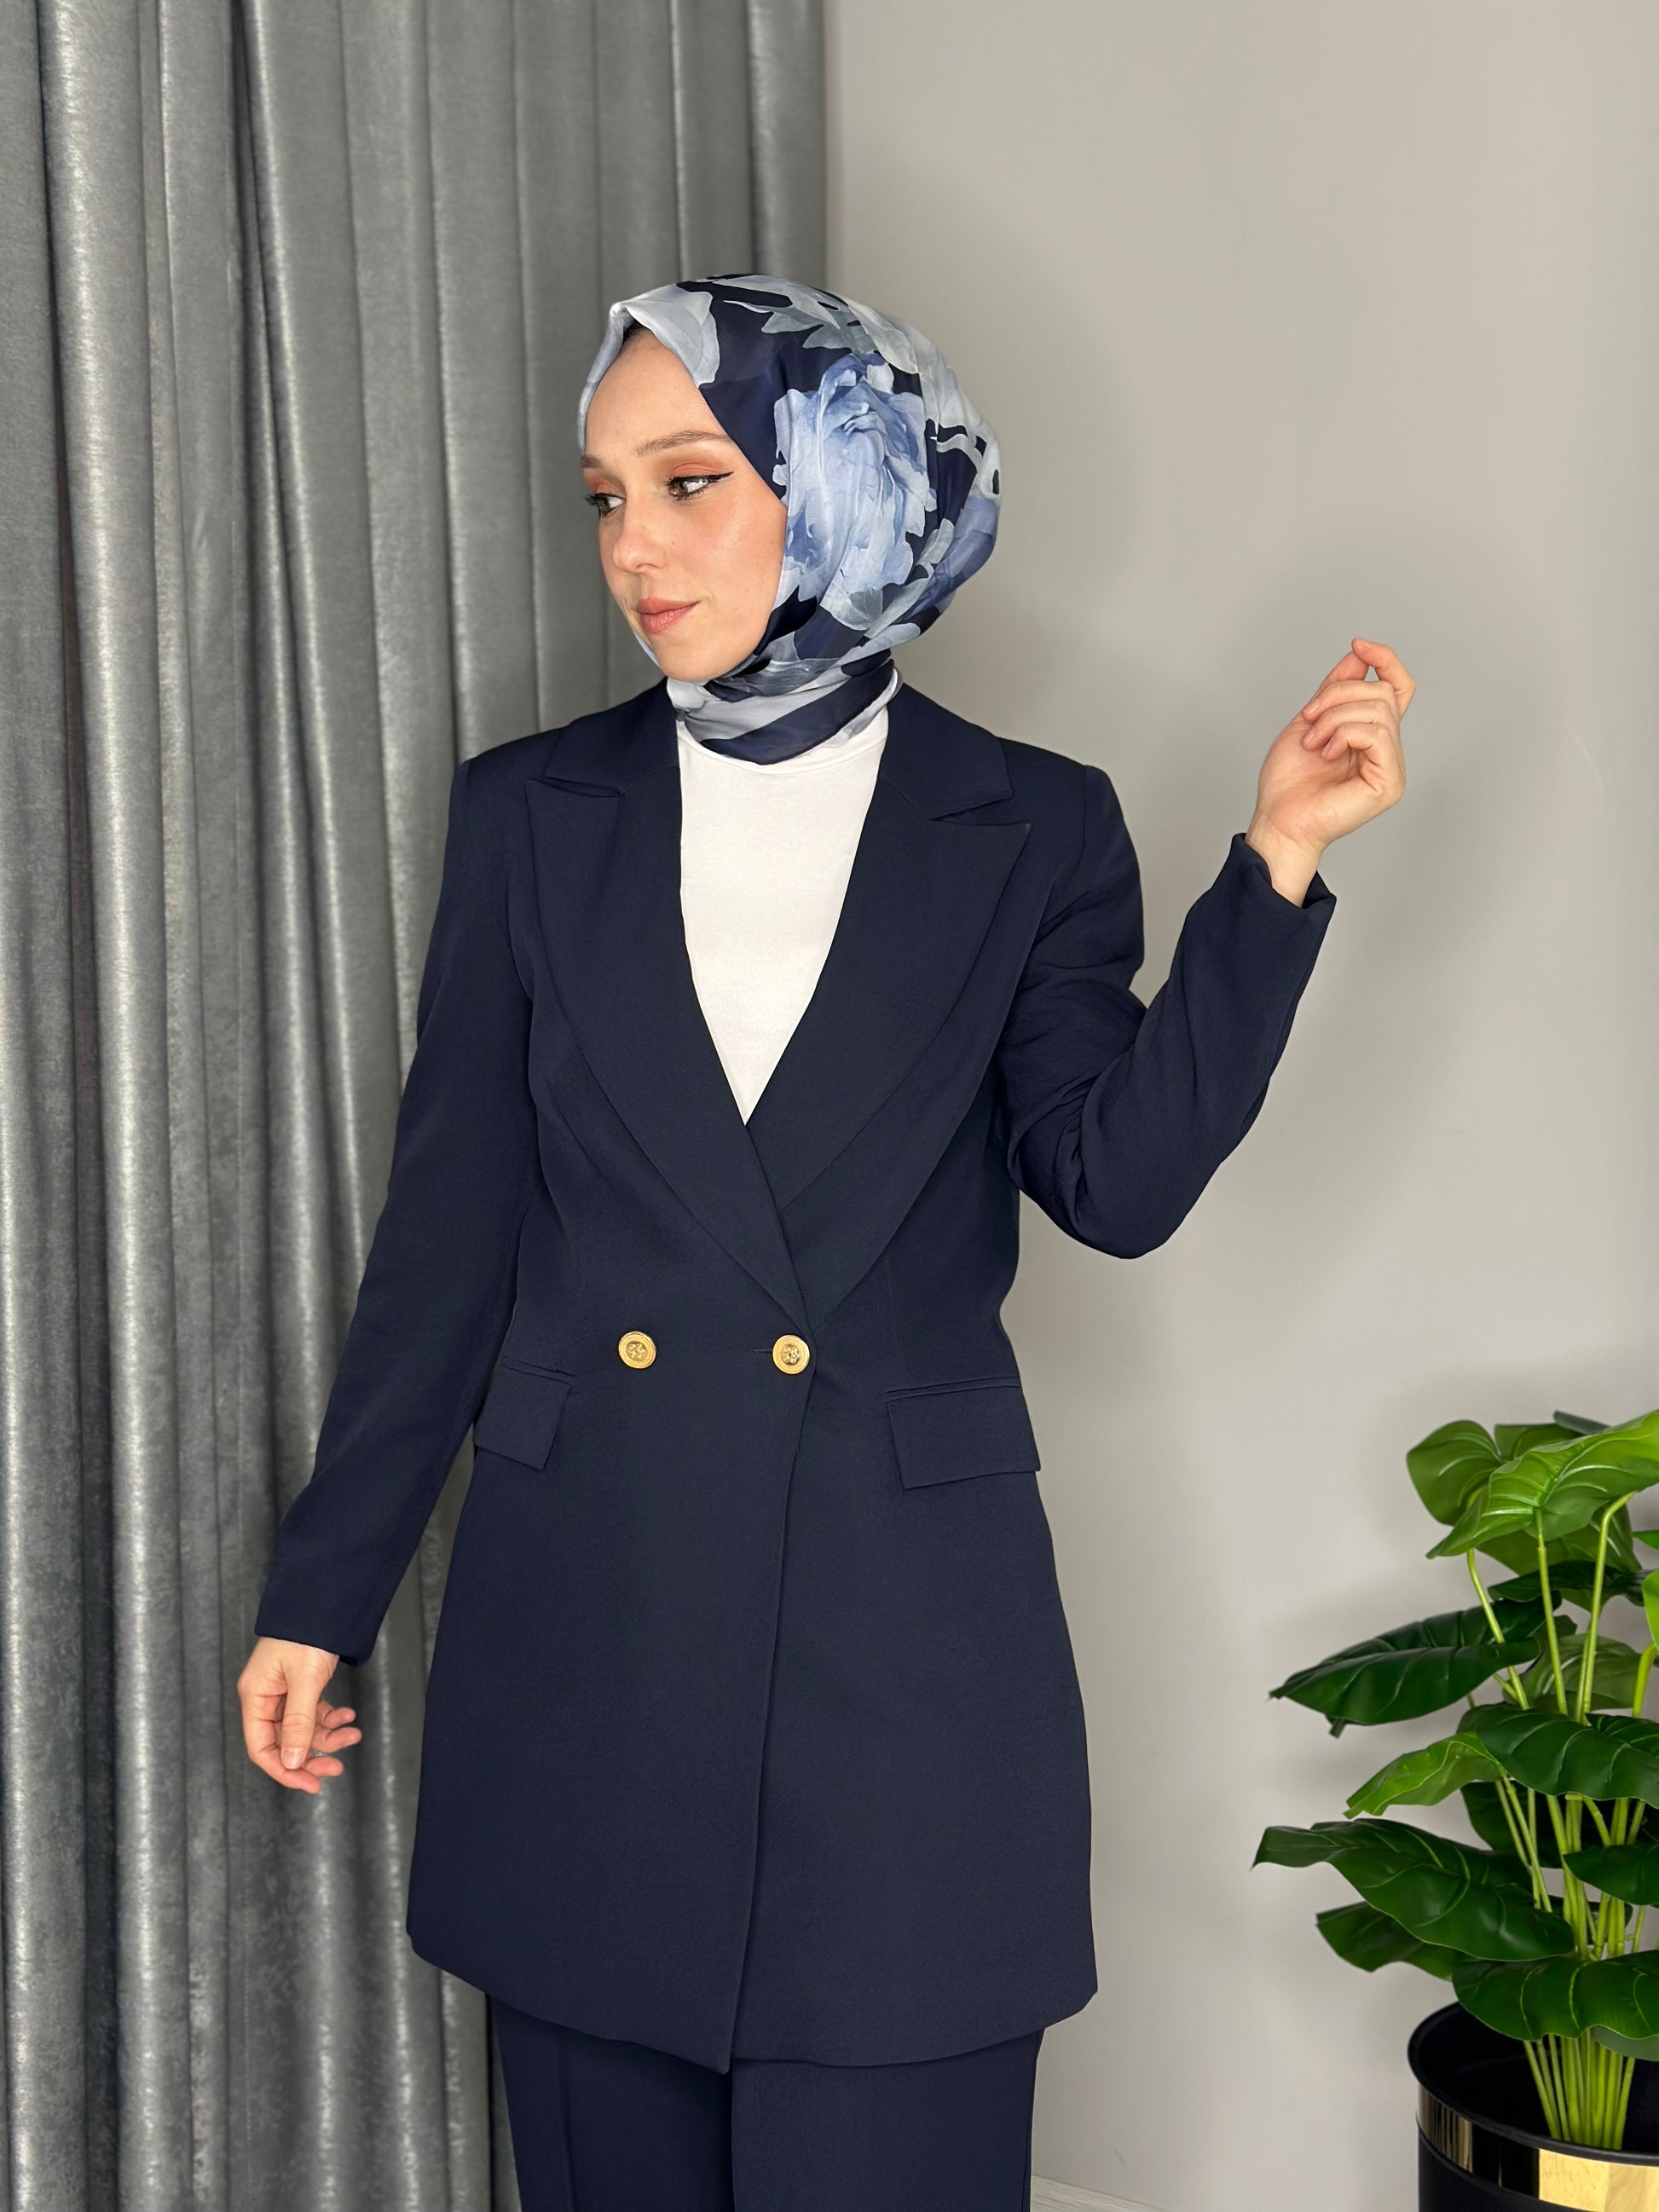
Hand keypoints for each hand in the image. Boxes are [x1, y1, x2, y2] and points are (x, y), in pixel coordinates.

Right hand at [237, 1636, 360, 1794]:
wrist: (324, 1601)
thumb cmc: (306, 1634)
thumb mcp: (304, 1680)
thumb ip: (298, 1722)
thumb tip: (292, 1761)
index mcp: (256, 1697)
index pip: (262, 1748)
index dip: (284, 1770)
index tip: (310, 1784)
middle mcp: (266, 1697)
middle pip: (284, 1742)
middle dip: (311, 1755)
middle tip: (336, 1767)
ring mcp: (283, 1692)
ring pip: (302, 1729)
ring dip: (327, 1737)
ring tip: (352, 1735)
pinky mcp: (301, 1685)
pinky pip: (313, 1713)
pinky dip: (330, 1718)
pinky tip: (348, 1717)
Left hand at [1246, 638, 1412, 901]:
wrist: (1278, 820)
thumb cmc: (1288, 783)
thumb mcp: (1310, 720)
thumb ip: (1336, 689)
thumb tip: (1359, 655)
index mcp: (1372, 735)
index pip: (1398, 687)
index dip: (1385, 660)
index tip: (1358, 645)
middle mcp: (1387, 750)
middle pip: (1382, 691)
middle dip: (1338, 695)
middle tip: (1309, 719)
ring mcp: (1392, 766)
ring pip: (1378, 709)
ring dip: (1334, 718)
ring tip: (1314, 742)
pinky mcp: (1389, 781)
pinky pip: (1377, 734)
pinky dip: (1345, 734)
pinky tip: (1326, 753)